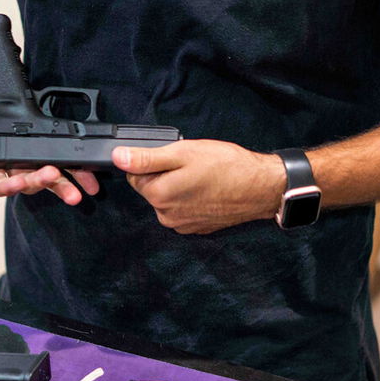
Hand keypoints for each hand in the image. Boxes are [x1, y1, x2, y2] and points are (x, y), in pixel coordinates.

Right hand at [0, 80, 99, 204]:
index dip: (6, 186)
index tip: (17, 182)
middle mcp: (7, 164)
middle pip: (26, 182)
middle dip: (41, 182)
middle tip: (53, 175)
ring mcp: (27, 156)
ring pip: (46, 176)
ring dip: (63, 184)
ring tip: (79, 191)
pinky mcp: (44, 145)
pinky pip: (60, 159)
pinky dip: (74, 169)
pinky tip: (87, 177)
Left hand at [112, 140, 286, 234]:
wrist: (261, 188)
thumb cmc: (226, 166)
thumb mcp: (183, 153)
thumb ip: (147, 158)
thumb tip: (118, 158)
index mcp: (158, 195)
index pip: (135, 175)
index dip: (152, 161)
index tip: (173, 157)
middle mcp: (166, 215)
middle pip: (151, 188)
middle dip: (165, 174)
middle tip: (191, 165)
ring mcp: (181, 224)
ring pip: (167, 199)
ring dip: (178, 187)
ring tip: (202, 177)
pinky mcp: (196, 228)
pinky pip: (182, 209)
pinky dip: (190, 198)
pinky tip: (208, 189)